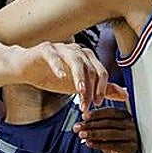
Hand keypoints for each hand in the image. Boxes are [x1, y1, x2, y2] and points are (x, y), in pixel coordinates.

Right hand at [11, 42, 126, 110]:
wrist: (26, 69)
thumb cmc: (53, 77)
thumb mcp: (79, 87)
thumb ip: (102, 90)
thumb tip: (125, 95)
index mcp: (87, 59)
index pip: (101, 72)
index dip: (102, 88)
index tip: (97, 104)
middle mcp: (77, 51)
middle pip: (90, 67)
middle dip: (90, 87)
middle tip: (87, 104)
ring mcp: (61, 48)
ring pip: (75, 60)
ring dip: (79, 77)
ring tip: (79, 91)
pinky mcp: (45, 49)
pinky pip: (54, 55)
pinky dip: (58, 65)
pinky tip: (61, 76)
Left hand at [74, 107, 138, 152]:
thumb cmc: (113, 143)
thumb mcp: (104, 131)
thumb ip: (95, 124)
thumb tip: (80, 122)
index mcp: (126, 116)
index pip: (111, 112)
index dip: (96, 114)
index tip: (84, 116)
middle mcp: (131, 125)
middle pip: (109, 122)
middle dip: (91, 124)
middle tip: (77, 127)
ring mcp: (132, 136)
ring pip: (110, 133)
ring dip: (93, 133)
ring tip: (81, 135)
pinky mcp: (130, 148)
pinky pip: (112, 145)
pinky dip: (99, 144)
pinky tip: (89, 143)